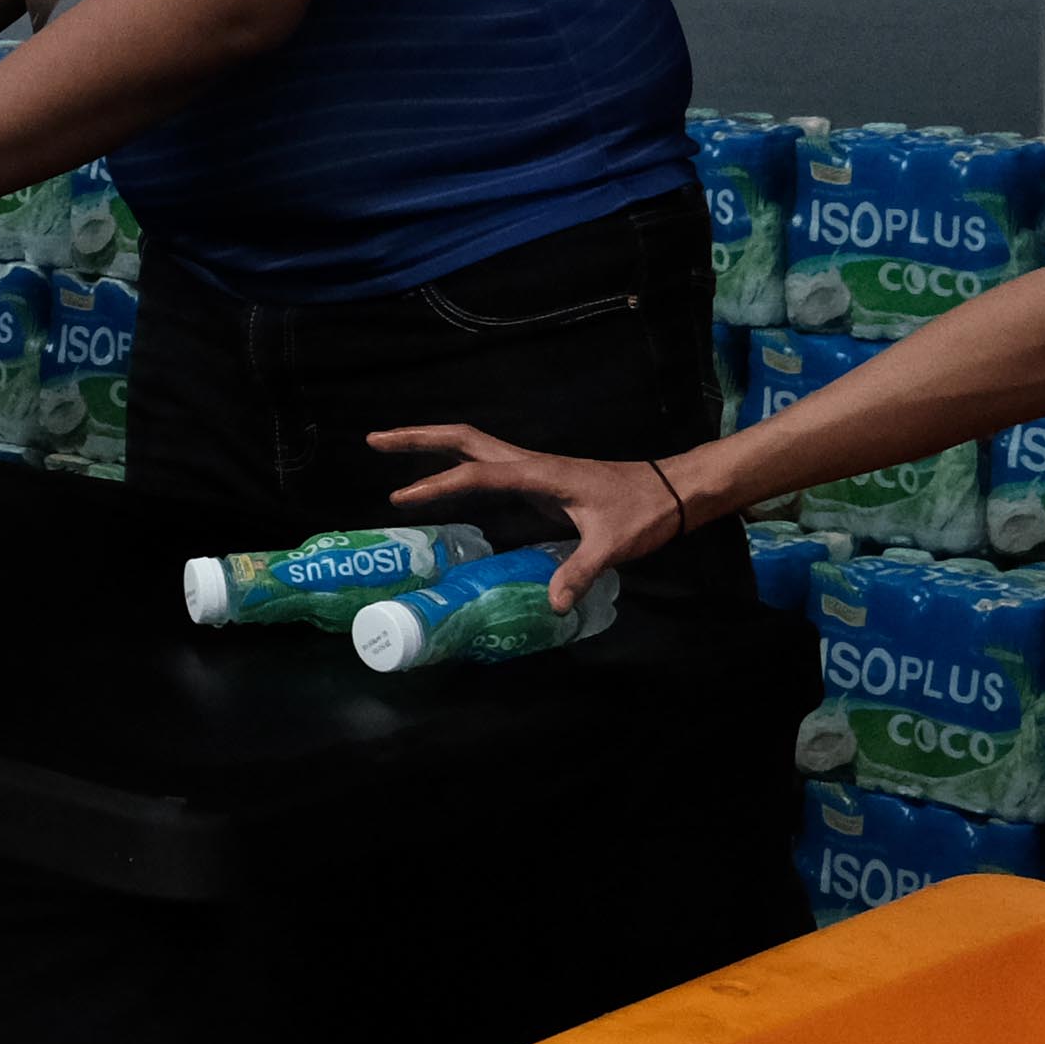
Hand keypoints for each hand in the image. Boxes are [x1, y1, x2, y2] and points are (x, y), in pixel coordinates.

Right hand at [374, 428, 701, 604]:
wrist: (670, 491)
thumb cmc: (642, 511)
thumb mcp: (613, 544)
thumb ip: (579, 571)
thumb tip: (552, 605)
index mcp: (539, 473)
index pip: (476, 474)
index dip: (437, 485)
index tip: (402, 498)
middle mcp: (529, 464)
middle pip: (463, 439)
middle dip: (418, 437)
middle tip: (374, 440)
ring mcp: (532, 470)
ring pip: (473, 447)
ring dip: (432, 444)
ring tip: (392, 447)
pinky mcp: (538, 481)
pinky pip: (485, 467)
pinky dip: (456, 466)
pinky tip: (446, 482)